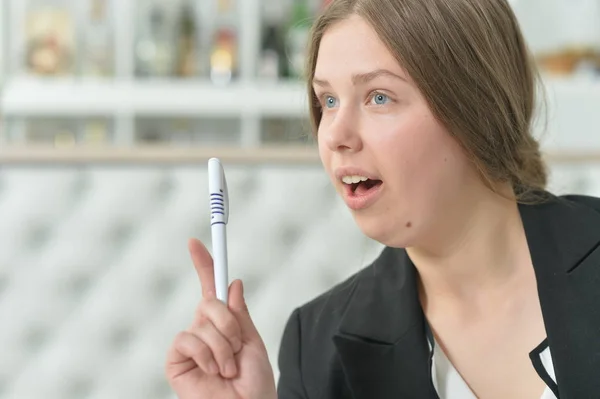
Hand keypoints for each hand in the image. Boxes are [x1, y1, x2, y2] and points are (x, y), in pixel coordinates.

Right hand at [165, 238, 276, 398]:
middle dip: (229, 324)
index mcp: (223, 323)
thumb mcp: (252, 341)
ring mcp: (190, 345)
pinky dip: (207, 355)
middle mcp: (204, 329)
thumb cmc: (254, 383)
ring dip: (223, 347)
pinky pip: (188, 339)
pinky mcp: (176, 360)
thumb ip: (240, 313)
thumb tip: (235, 283)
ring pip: (202, 322)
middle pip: (210, 301)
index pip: (211, 288)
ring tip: (228, 369)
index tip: (194, 243)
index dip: (204, 265)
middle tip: (237, 349)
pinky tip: (212, 372)